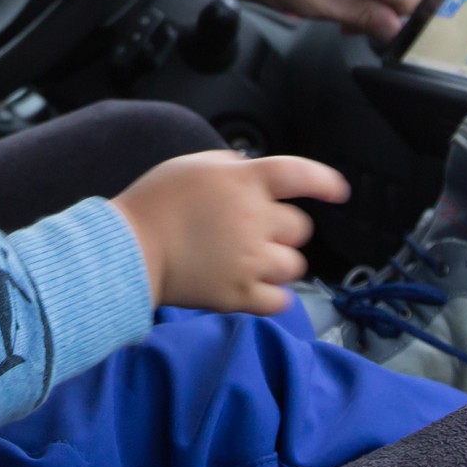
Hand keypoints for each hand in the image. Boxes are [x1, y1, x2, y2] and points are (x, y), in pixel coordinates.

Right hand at [111, 151, 349, 313]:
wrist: (128, 250)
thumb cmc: (154, 204)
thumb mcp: (190, 165)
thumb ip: (228, 165)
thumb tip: (249, 169)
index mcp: (244, 182)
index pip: (301, 175)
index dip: (325, 182)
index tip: (338, 192)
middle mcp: (254, 219)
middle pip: (300, 229)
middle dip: (284, 232)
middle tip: (256, 234)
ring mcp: (250, 259)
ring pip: (294, 266)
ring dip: (279, 264)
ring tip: (251, 263)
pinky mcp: (240, 294)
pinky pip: (280, 301)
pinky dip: (273, 297)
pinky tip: (256, 289)